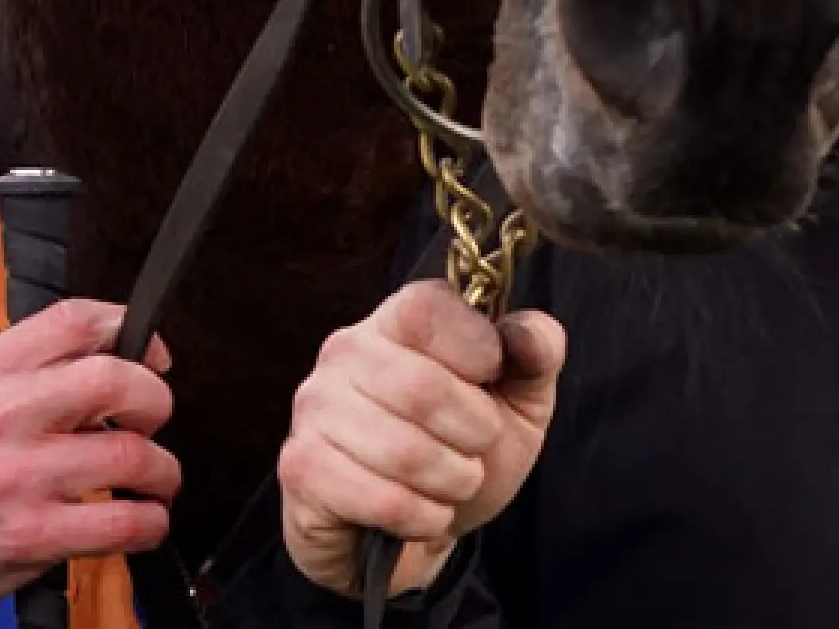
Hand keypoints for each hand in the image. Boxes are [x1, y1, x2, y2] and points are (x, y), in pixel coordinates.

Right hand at [0, 297, 178, 627]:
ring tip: (155, 479)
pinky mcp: (29, 536)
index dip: (130, 329)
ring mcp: (16, 479)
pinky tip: (141, 522)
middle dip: (154, 399)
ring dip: (162, 470)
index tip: (149, 352)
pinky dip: (149, 523)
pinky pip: (122, 522)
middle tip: (152, 419)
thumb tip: (102, 361)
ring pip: (132, 454)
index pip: (74, 320)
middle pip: (116, 379)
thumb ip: (21, 375)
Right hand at [279, 282, 565, 597]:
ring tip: (452, 483)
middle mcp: (345, 351)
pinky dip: (421, 516)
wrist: (416, 529)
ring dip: (451, 481)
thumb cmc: (465, 449)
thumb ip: (537, 352)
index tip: (491, 381)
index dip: (477, 351)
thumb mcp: (520, 398)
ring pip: (402, 451)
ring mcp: (315, 408)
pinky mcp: (301, 466)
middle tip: (477, 451)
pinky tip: (423, 513)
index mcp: (397, 318)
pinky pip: (379, 498)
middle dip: (474, 435)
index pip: (427, 309)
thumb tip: (526, 335)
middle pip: (422, 388)